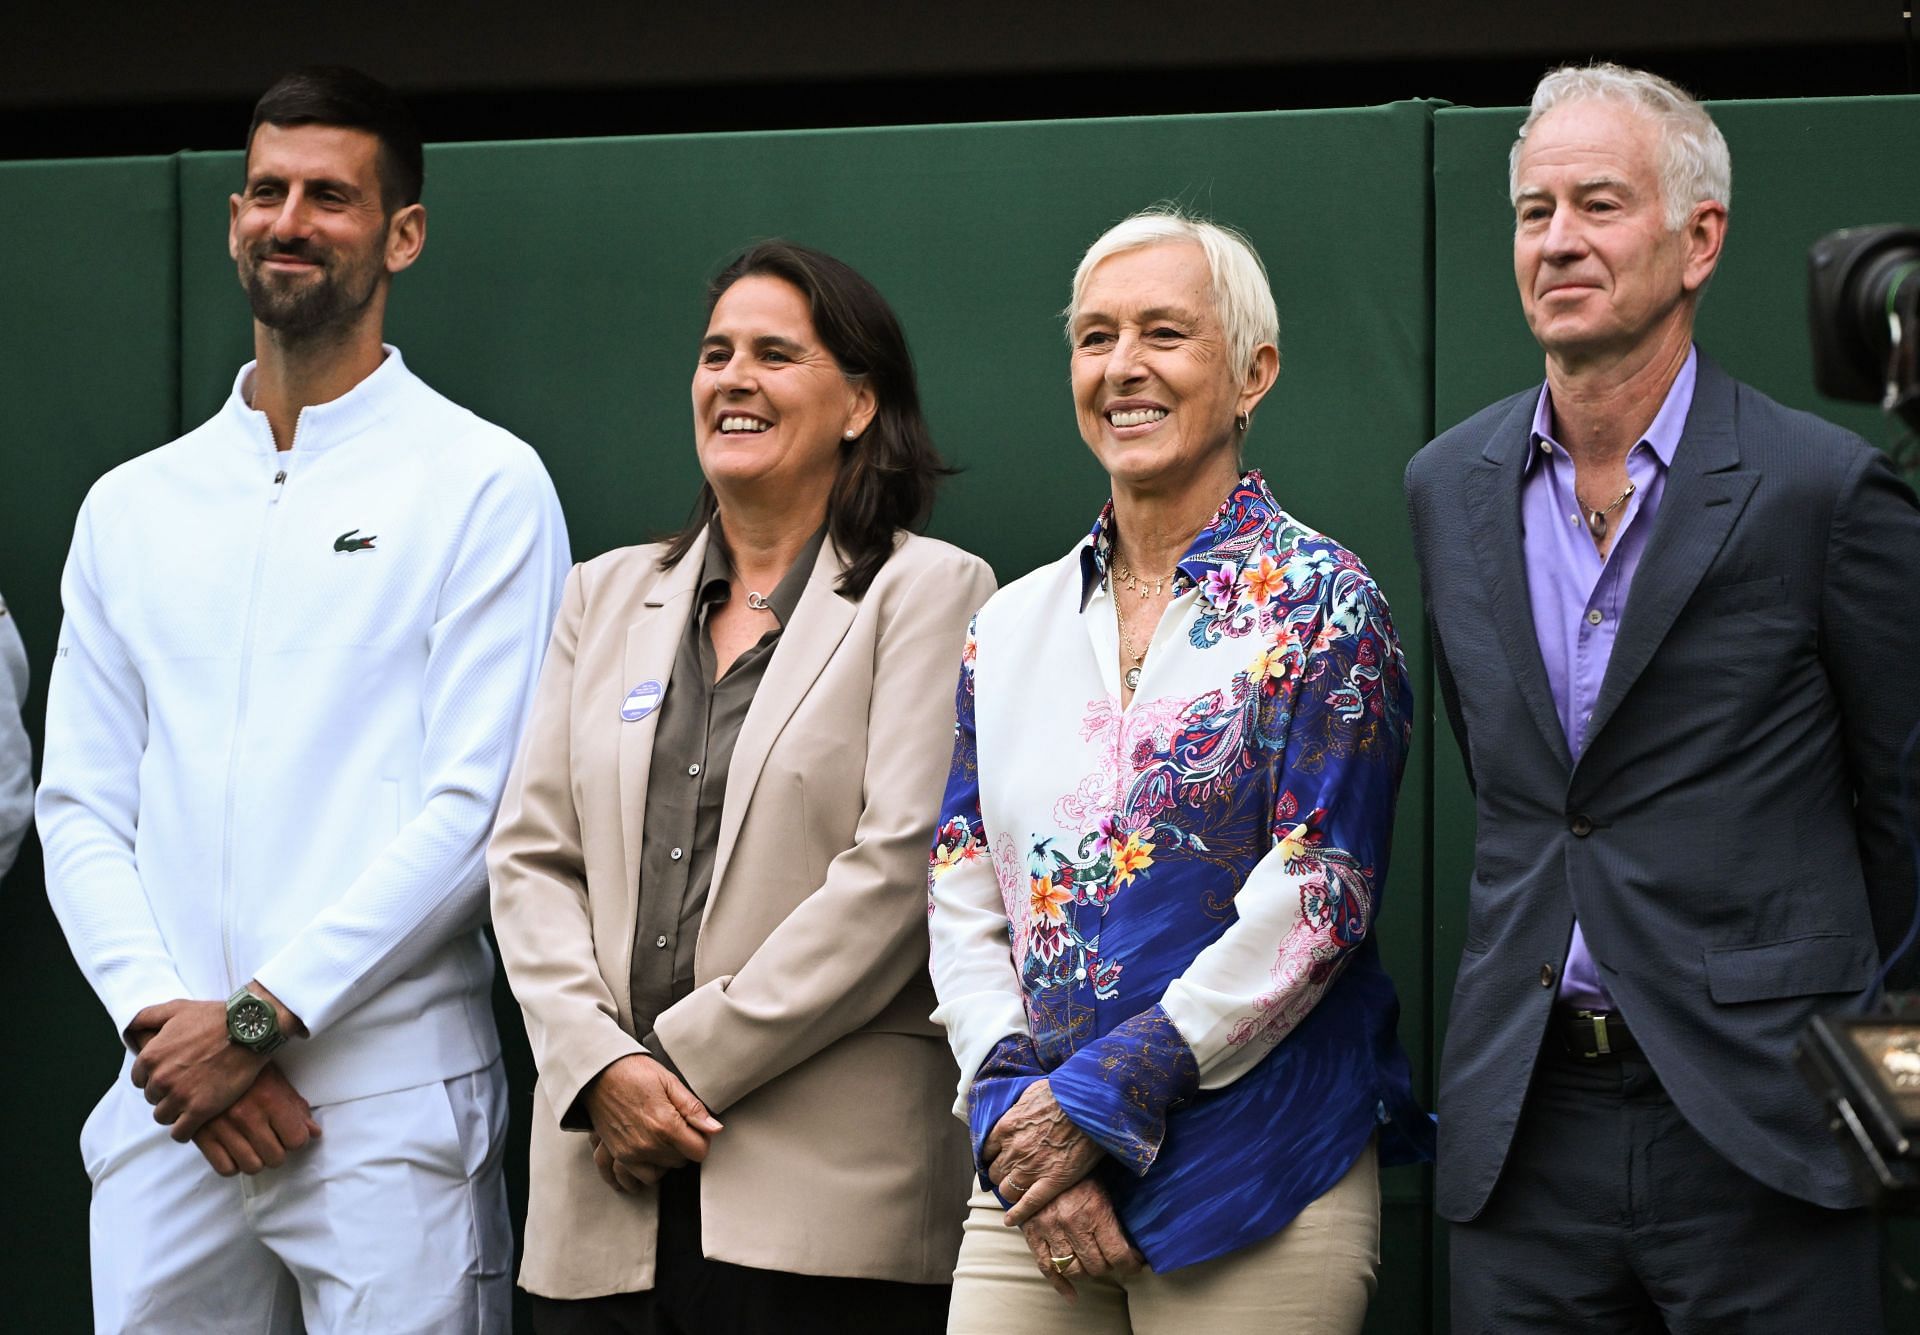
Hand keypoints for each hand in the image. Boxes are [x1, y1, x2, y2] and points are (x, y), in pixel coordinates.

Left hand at [129, 999, 266, 1140]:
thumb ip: (147, 1016)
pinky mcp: (200, 1110)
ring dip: (175, 1111)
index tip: (172, 1074)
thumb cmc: (215, 1017)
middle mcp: (161, 1079)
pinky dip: (184, 1130)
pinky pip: (180, 1133)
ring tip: (192, 1101)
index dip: (155, 1077)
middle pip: (152, 1098)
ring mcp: (180, 1096)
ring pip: (163, 1117)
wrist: (250, 1030)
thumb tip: (131, 1027)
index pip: (139, 1080)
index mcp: (151, 1057)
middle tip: (187, 1084)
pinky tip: (195, 1120)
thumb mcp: (176, 1009)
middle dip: (166, 1093)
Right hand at [192, 1064, 322, 1175]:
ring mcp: (223, 1128)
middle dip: (278, 1151)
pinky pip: (225, 1168)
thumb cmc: (246, 1069)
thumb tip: (314, 1133)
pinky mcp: (202, 1136)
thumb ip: (296, 1108)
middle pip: (275, 1158)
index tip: (291, 1133)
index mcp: (269, 1099)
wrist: (207, 1057)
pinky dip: (233, 1164)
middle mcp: (247, 1115)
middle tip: (272, 1139)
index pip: (296, 1140)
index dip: (297, 1138)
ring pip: (252, 1167)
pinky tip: (235, 1150)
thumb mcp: (277, 1080)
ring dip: (256, 1159)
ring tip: (254, 1144)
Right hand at [582, 1054, 722, 1192]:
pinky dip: (643, 1171)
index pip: (698, 1151)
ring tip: (662, 1140)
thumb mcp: (670, 1082)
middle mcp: (648, 1145)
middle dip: (683, 1147)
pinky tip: (647, 1157)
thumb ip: (693, 1109)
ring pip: (660, 1173)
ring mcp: (630, 1153)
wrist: (598, 1072)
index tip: (695, 1128)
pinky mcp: (617, 1154)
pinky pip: (634, 1178)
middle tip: (677, 1127)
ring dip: (665, 1161)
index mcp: (665, 1126)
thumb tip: (714, 1129)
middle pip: (680, 1162)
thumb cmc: (633, 1072)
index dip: (702, 1139)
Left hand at [985, 1080, 1103, 1226]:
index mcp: (1006, 1128)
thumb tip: (1017, 1109)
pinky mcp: (1050, 1181)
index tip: (998, 1159)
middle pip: (996, 1172)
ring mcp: (1030, 1168)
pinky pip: (1028, 1203)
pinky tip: (1011, 1221)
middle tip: (1010, 1175)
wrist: (1086, 1104)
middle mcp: (1013, 1150)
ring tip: (1016, 1191)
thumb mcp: (1031, 1093)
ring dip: (1009, 1191)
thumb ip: (1018, 1108)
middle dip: (1001, 1174)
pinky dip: (1017, 1214)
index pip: (987, 1151)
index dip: (993, 1157)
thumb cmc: (1062, 1093)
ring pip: (1007, 1190)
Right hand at [1017, 1178, 1144, 1301]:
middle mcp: (1072, 1223)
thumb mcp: (1103, 1184)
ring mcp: (1050, 1229)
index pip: (1119, 1255)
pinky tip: (1071, 1294)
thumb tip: (1136, 1240)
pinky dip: (1059, 1285)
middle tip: (1114, 1260)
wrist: (1042, 1152)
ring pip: (1073, 1270)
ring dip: (1087, 1272)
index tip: (1137, 1263)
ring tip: (1094, 1263)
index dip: (1132, 1265)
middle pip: (1097, 1266)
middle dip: (1109, 1267)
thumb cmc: (1079, 1168)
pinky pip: (1045, 1268)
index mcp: (1095, 1210)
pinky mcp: (1032, 1233)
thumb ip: (1114, 1212)